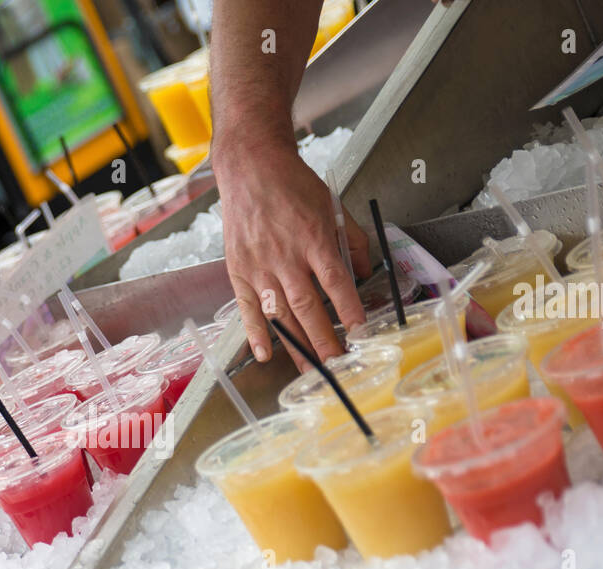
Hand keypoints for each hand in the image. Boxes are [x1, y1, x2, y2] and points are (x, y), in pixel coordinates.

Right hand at [216, 137, 370, 368]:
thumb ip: (351, 240)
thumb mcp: (332, 205)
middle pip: (307, 305)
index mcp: (313, 237)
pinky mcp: (239, 269)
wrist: (251, 167)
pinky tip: (264, 354)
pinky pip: (247, 307)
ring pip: (280, 312)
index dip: (349, 309)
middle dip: (323, 339)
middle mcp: (285, 255)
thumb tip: (363, 270)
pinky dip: (255, 333)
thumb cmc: (292, 185)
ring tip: (309, 369)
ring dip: (295, 344)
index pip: (335, 281)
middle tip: (337, 364)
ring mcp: (260, 265)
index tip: (360, 333)